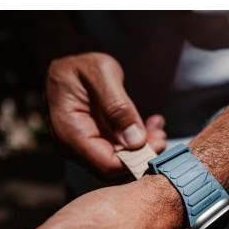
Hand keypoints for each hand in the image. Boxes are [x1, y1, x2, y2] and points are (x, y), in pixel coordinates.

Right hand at [46, 52, 166, 179]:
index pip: (106, 164)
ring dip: (141, 148)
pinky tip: (150, 126)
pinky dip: (135, 141)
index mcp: (69, 131)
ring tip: (157, 127)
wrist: (67, 61)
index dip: (136, 159)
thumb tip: (135, 141)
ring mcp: (80, 147)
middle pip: (113, 168)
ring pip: (118, 161)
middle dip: (141, 154)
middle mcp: (71, 146)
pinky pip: (116, 151)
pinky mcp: (91, 143)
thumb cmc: (81, 63)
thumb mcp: (102, 74)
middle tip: (161, 134)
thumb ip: (118, 107)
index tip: (158, 141)